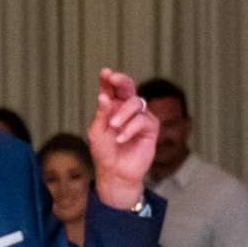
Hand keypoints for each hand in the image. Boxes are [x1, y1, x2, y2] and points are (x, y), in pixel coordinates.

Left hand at [87, 69, 157, 210]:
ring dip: (123, 113)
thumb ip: (101, 114)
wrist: (116, 173)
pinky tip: (121, 139)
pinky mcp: (150, 128)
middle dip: (121, 80)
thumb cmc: (104, 152)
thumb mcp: (96, 132)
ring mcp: (140, 116)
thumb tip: (104, 96)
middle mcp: (127, 108)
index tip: (105, 73)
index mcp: (112, 106)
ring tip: (114, 126)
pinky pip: (142, 119)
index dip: (108, 79)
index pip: (110, 88)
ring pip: (136, 102)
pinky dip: (130, 128)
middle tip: (113, 78)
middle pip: (128, 87)